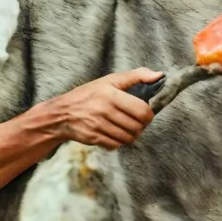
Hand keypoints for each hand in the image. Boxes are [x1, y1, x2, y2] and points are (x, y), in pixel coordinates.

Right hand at [46, 68, 162, 149]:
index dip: (149, 115)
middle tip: (136, 122)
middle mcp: (104, 110)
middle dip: (140, 126)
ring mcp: (98, 125)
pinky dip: (118, 141)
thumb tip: (160, 75)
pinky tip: (114, 133)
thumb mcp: (110, 80)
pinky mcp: (94, 138)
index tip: (145, 114)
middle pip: (137, 126)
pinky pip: (116, 145)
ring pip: (128, 138)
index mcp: (111, 94)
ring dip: (131, 135)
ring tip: (126, 128)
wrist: (61, 113)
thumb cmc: (89, 94)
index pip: (142, 110)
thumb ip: (136, 76)